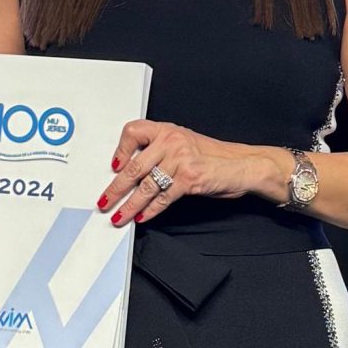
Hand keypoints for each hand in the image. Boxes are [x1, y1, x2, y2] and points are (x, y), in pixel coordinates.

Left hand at [95, 119, 277, 226]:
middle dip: (116, 188)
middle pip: (134, 166)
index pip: (133, 132)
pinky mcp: (189, 179)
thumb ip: (160, 150)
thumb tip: (132, 170)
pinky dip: (150, 211)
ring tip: (119, 216)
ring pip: (146, 186)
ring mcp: (180, 160)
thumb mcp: (184, 143)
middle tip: (104, 200)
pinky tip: (142, 217)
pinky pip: (163, 198)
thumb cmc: (212, 156)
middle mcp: (171, 142)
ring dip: (129, 205)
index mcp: (167, 130)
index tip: (113, 167)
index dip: (120, 150)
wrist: (242, 164)